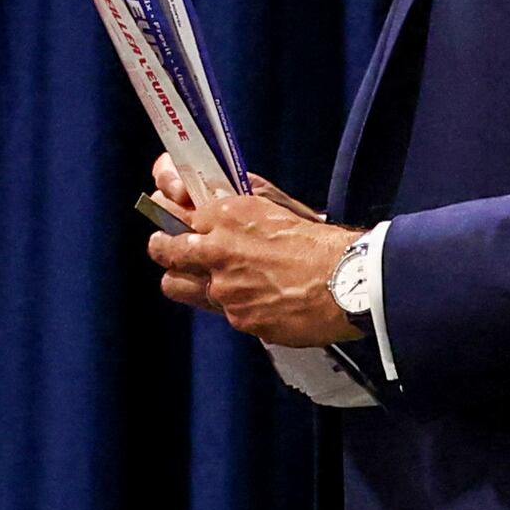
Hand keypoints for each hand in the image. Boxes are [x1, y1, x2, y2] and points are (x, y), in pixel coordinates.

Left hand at [151, 155, 359, 348]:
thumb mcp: (278, 205)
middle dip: (162, 245)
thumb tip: (218, 191)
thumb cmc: (320, 242)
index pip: (173, 205)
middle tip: (169, 246)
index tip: (168, 208)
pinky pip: (219, 311)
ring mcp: (223, 288)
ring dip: (187, 279)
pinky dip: (233, 304)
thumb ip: (241, 198)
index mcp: (227, 213)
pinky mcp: (237, 318)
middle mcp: (217, 249)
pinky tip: (257, 298)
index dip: (167, 207)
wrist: (347, 283)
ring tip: (207, 277)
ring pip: (177, 284)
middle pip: (162, 247)